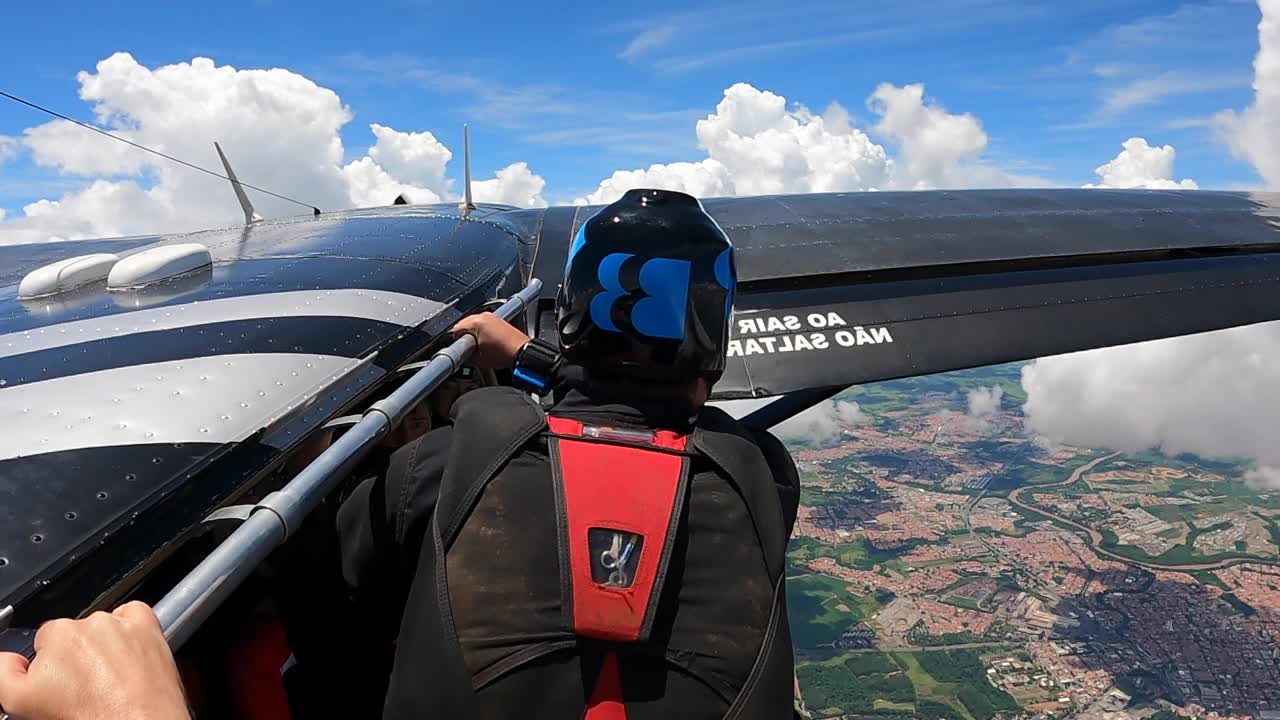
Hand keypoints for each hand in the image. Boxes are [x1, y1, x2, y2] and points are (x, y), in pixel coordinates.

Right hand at [0, 602, 189, 719]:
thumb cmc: (90, 716)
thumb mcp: (21, 701)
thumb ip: (5, 672)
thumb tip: (8, 660)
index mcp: (57, 635)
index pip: (44, 641)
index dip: (50, 666)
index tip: (59, 683)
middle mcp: (90, 624)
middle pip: (74, 635)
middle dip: (76, 657)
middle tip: (84, 687)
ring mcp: (121, 623)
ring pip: (104, 628)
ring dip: (104, 647)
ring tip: (109, 680)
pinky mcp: (147, 626)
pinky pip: (133, 615)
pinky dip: (130, 630)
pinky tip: (128, 656)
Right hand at [451, 312, 528, 368]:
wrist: (522, 353)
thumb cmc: (504, 354)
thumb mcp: (478, 359)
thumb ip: (464, 356)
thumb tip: (460, 355)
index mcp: (476, 322)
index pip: (456, 330)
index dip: (455, 342)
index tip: (458, 349)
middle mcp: (484, 316)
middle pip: (464, 324)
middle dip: (464, 336)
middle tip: (467, 349)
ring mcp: (492, 317)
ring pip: (474, 323)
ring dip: (473, 333)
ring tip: (479, 346)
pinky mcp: (499, 320)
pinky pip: (484, 324)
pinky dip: (482, 331)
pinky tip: (486, 342)